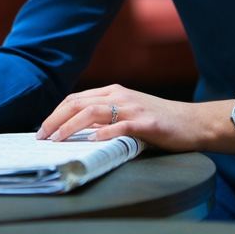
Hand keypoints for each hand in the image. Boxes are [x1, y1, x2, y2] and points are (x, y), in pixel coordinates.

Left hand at [34, 83, 232, 153]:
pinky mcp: (146, 123)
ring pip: (93, 112)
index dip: (55, 113)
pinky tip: (92, 141)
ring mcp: (133, 108)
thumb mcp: (127, 112)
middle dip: (55, 120)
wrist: (192, 121)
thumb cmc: (158, 120)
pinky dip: (104, 134)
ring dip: (71, 127)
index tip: (42, 129)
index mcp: (112, 92)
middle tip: (42, 137)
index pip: (75, 99)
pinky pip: (121, 127)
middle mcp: (119, 96)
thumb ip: (105, 118)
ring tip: (57, 140)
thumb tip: (76, 131)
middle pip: (78, 103)